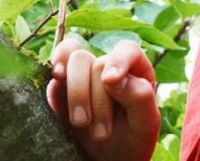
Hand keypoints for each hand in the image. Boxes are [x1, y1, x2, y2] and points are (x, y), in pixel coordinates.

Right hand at [46, 38, 159, 160]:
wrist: (109, 160)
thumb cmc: (133, 139)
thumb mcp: (146, 123)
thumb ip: (140, 96)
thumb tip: (113, 78)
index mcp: (134, 70)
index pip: (126, 49)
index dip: (117, 60)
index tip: (110, 81)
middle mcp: (107, 67)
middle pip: (94, 62)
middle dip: (96, 100)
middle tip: (102, 133)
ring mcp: (82, 74)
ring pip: (72, 59)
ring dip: (76, 94)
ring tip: (81, 122)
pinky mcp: (61, 87)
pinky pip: (53, 70)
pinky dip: (54, 80)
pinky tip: (58, 93)